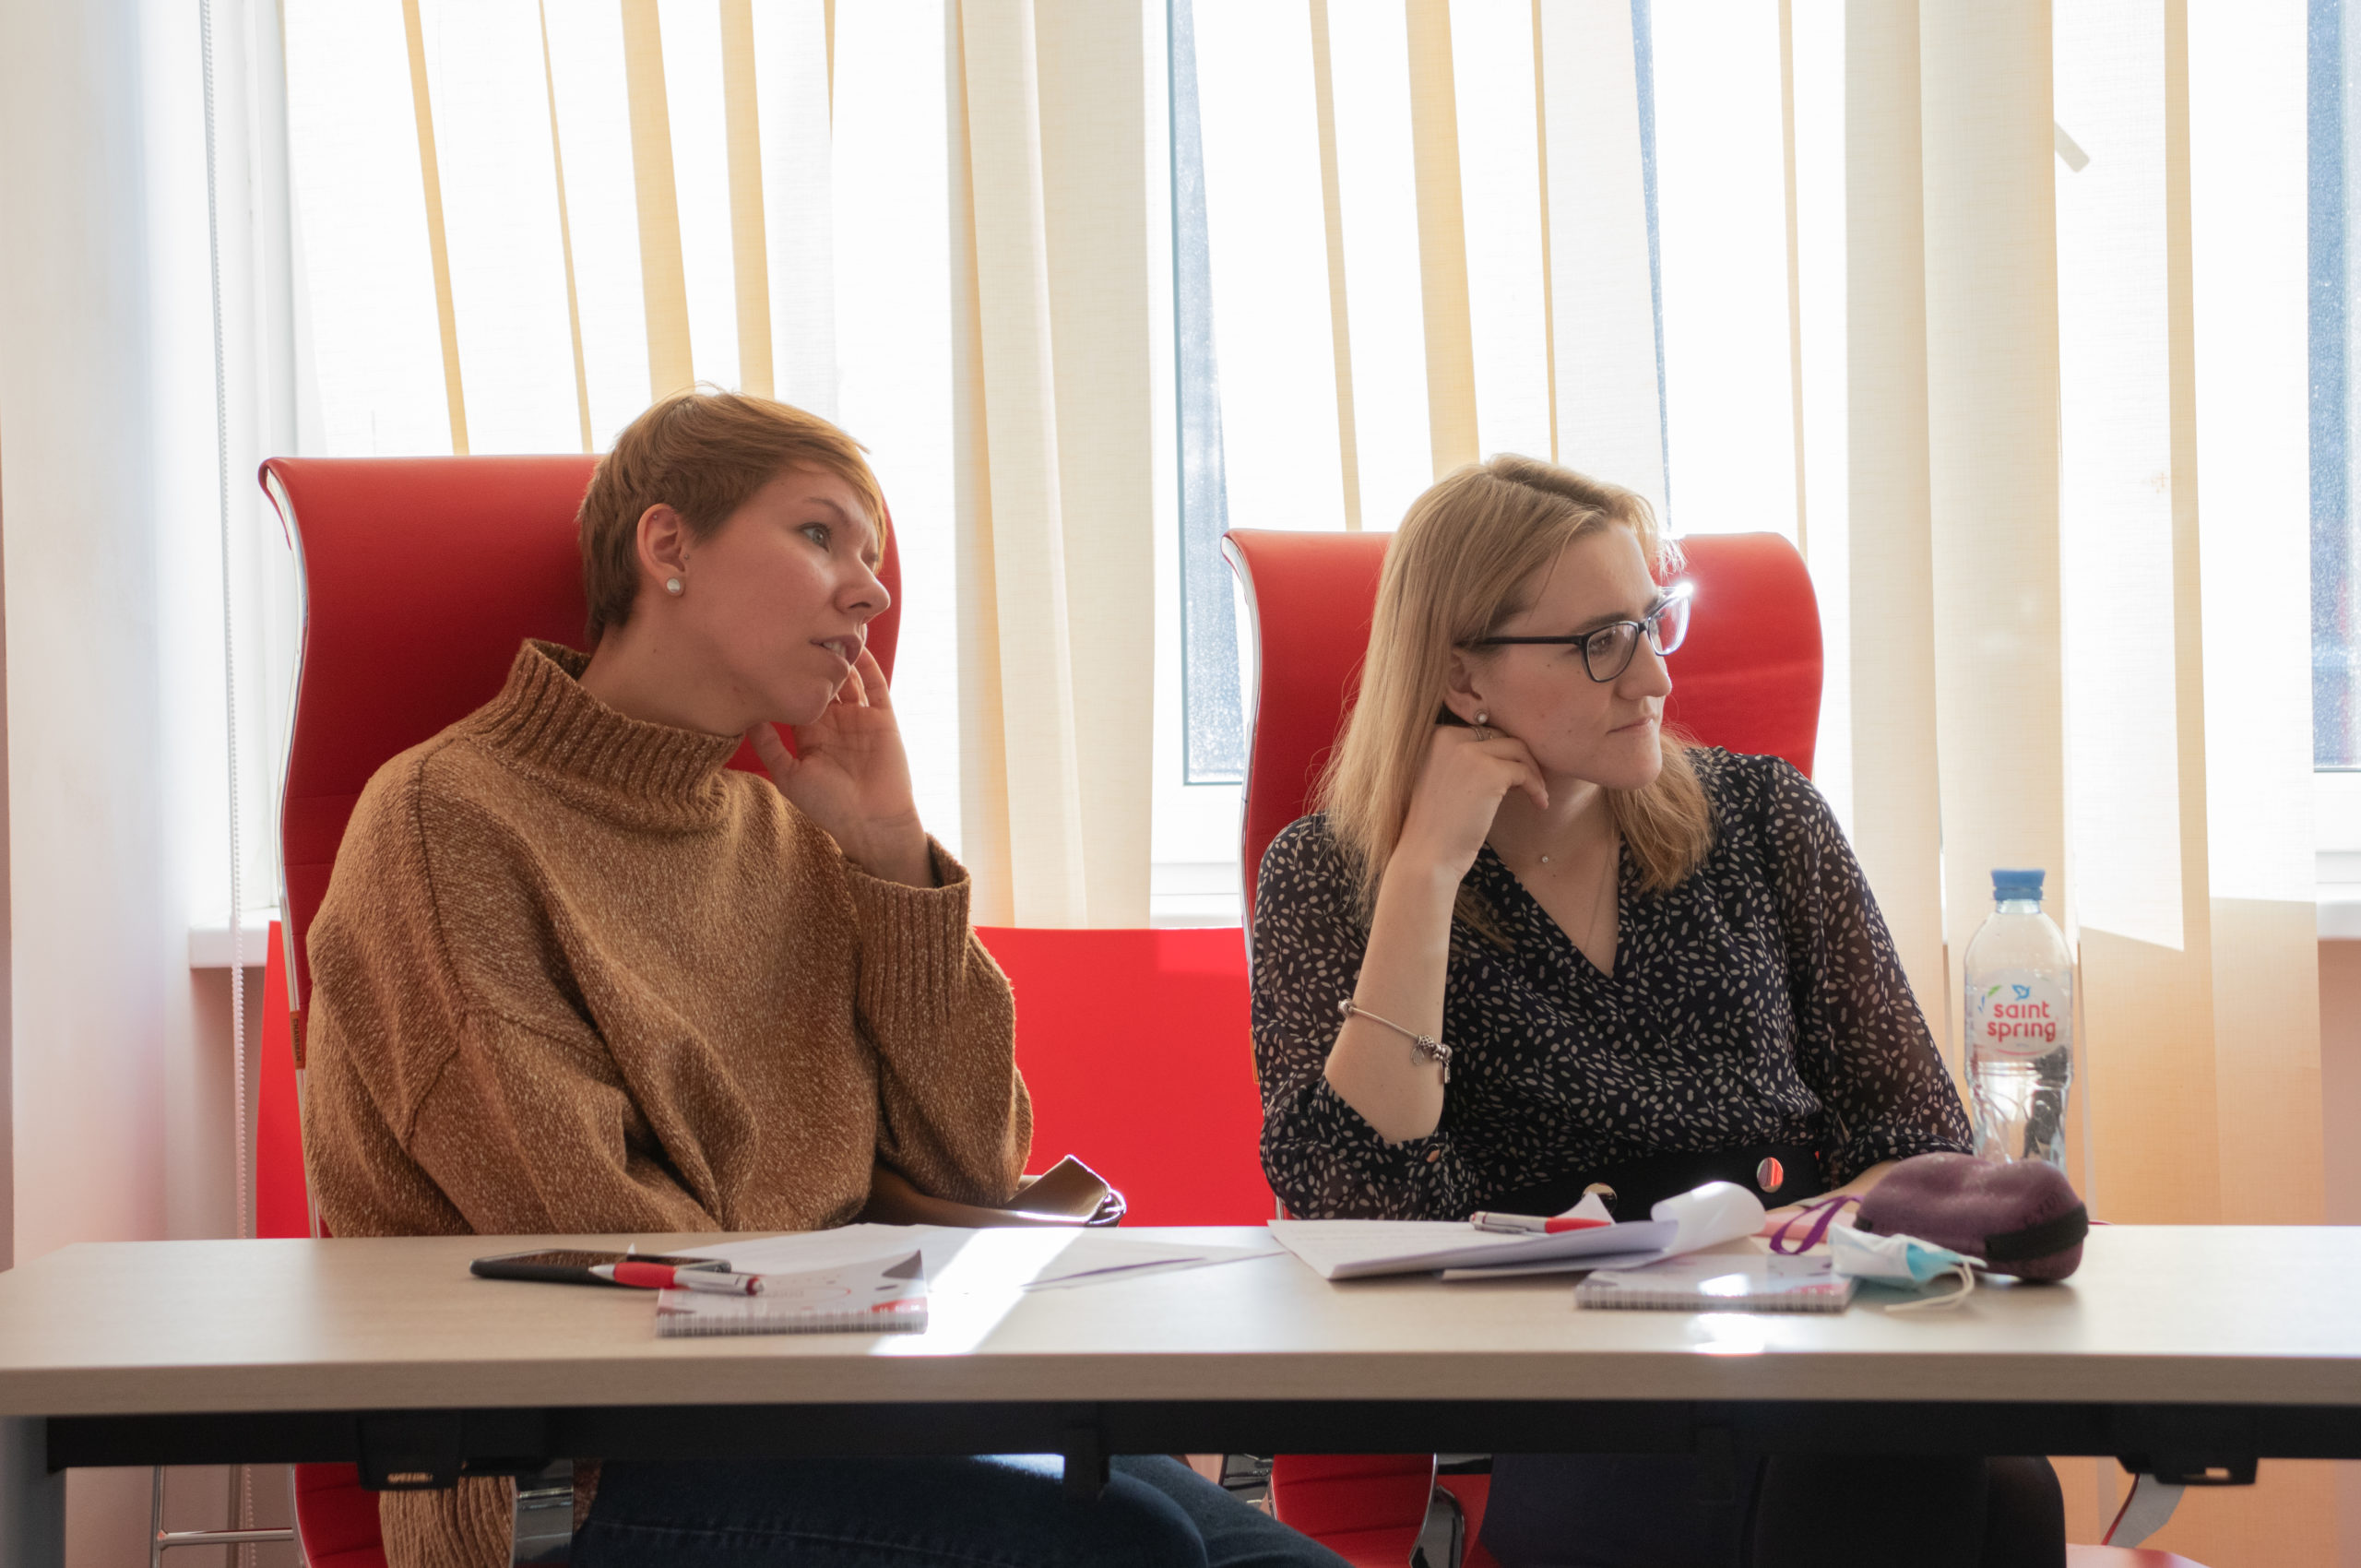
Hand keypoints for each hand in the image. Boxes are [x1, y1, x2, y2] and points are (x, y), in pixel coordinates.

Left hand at [749, 647, 933, 885]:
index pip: (797, 695)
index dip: (787, 674)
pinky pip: (876, 685)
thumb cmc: (828, 804)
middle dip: (813, 658)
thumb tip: (746, 715)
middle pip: (823, 681)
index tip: (769, 648)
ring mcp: (860, 717)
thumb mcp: (788, 775)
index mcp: (811, 733)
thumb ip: (769, 745)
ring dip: (840, 656)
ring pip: (849, 678)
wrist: (872, 821)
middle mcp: (835, 721)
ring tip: (827, 627)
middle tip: (796, 627)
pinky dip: (868, 665)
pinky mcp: (883, 717)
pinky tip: (857, 644)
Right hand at [1388, 724, 1549, 885]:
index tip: (1510, 774)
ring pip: (1518, 749)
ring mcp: (1469, 753)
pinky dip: (1537, 787)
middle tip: (1528, 783)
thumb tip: (1501, 754)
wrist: (1425, 856)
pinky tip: (1539, 804)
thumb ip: (1459, 760)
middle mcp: (1450, 737)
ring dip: (1532, 770)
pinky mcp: (1490, 773)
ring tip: (1538, 793)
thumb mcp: (1439, 779)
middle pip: (1501, 735)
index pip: (1481, 731)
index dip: (1499, 752)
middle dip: (1518, 757)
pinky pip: (1525, 772)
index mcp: (1436, 736)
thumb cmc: (1433, 827)